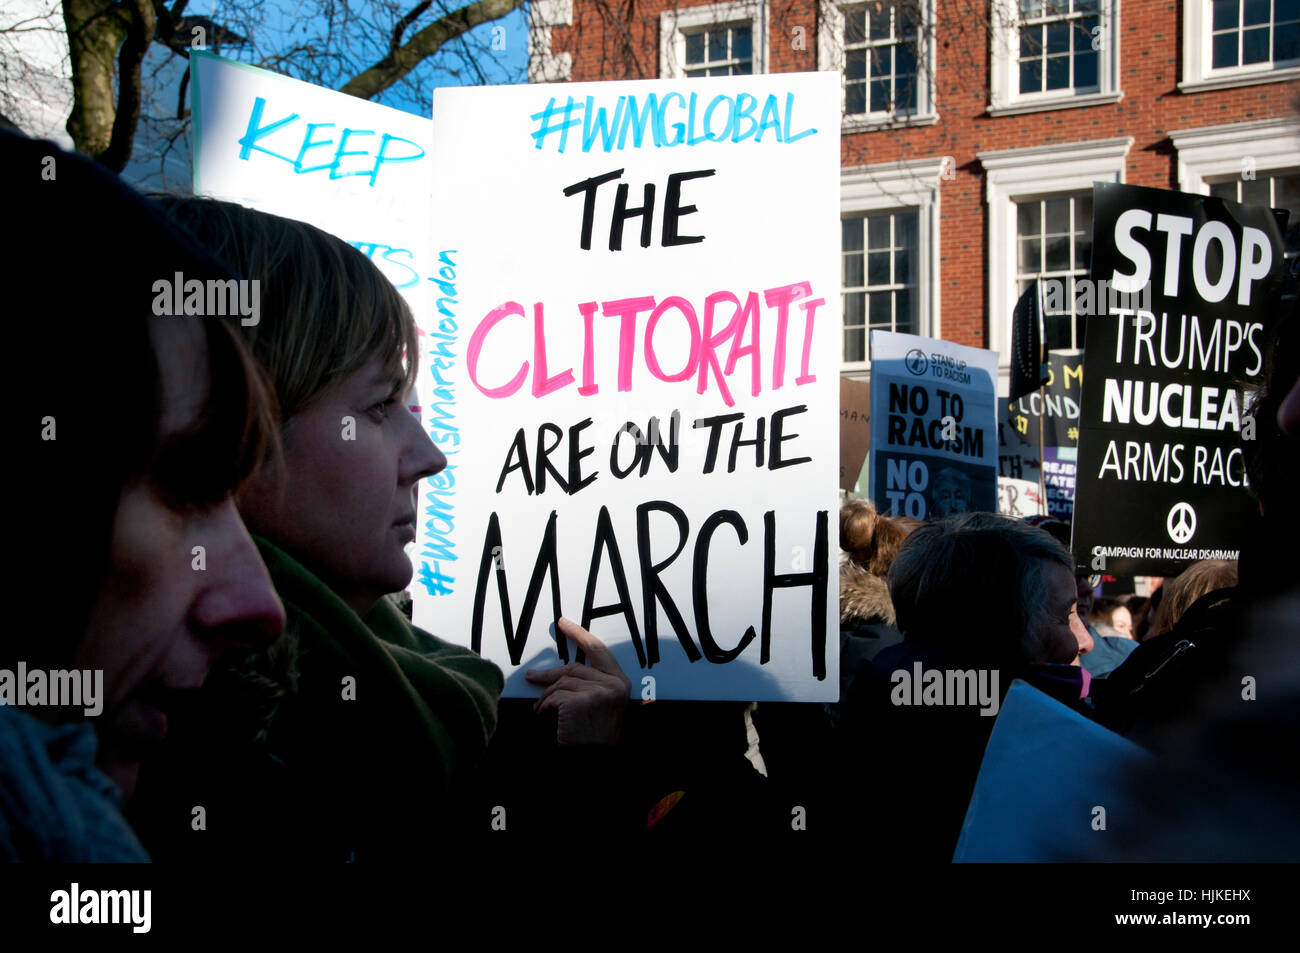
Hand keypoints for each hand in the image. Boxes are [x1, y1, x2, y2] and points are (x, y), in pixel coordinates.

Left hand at [525, 618, 632, 744]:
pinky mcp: (581, 702)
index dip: (579, 635)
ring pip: (561, 682)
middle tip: (531, 675)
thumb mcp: (601, 706)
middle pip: (574, 667)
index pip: (598, 650)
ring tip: (542, 710)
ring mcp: (599, 693)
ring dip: (546, 697)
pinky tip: (545, 717)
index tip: (563, 624)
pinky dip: (544, 707)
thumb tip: (563, 669)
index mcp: (622, 683)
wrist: (593, 762)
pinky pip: (554, 696)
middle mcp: (614, 685)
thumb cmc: (594, 737)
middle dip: (548, 674)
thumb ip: (591, 684)